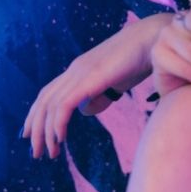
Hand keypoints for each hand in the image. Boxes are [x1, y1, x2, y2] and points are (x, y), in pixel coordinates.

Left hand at [22, 13, 171, 158]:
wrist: (156, 38)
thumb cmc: (144, 58)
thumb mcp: (118, 81)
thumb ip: (101, 95)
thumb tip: (85, 111)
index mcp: (80, 69)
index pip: (49, 93)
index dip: (37, 114)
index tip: (34, 135)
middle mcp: (75, 69)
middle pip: (44, 101)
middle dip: (36, 128)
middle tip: (37, 152)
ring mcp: (81, 72)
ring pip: (50, 105)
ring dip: (46, 132)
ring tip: (50, 152)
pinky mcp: (90, 78)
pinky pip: (64, 105)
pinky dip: (58, 124)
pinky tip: (60, 139)